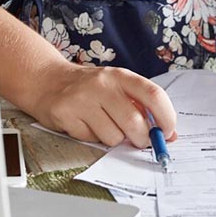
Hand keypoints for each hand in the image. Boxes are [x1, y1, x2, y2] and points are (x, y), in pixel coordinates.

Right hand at [25, 61, 177, 148]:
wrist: (47, 80)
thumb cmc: (90, 88)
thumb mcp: (117, 87)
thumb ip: (142, 107)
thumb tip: (168, 134)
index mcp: (121, 76)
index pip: (153, 94)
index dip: (166, 117)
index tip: (168, 131)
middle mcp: (102, 85)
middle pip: (134, 122)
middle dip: (142, 139)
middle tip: (139, 140)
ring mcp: (82, 99)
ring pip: (113, 137)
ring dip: (114, 140)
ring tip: (104, 126)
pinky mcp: (66, 114)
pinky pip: (91, 140)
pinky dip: (93, 139)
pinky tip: (85, 125)